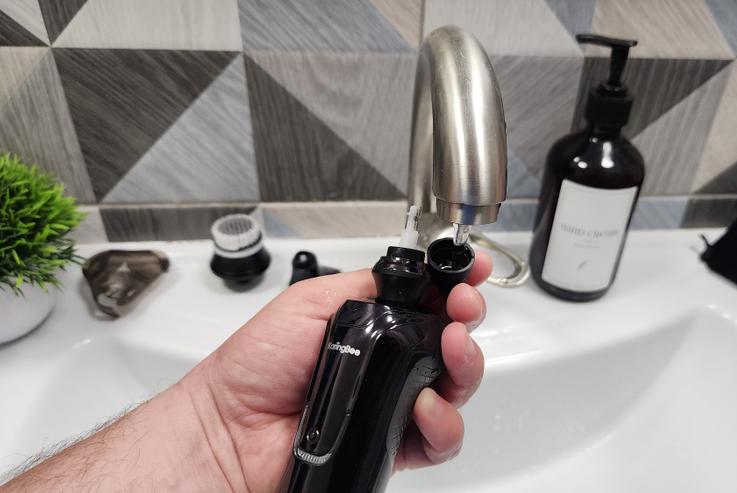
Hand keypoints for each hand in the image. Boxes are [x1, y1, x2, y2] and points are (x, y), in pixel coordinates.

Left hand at [181, 252, 491, 490]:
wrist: (233, 426)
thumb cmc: (257, 366)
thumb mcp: (313, 299)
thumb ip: (367, 285)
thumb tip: (411, 274)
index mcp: (374, 324)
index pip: (431, 302)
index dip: (457, 286)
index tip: (472, 272)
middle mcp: (391, 362)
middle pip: (454, 342)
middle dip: (468, 319)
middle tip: (463, 308)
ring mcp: (396, 402)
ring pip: (457, 387)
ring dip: (466, 366)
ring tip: (451, 351)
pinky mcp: (396, 443)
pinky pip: (442, 438)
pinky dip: (444, 423)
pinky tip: (425, 406)